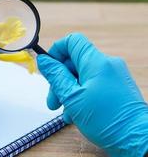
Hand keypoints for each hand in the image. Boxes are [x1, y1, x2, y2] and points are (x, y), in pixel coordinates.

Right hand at [37, 33, 147, 155]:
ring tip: (65, 112)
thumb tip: (43, 60)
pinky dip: (82, 95)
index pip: (72, 41)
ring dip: (69, 91)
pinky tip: (76, 114)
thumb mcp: (72, 97)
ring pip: (83, 76)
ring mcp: (114, 76)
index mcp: (96, 62)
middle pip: (75, 62)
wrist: (137, 139)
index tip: (48, 68)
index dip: (56, 51)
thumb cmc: (106, 119)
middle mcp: (107, 64)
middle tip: (53, 101)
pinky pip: (94, 85)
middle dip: (60, 80)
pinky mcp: (117, 87)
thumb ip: (56, 76)